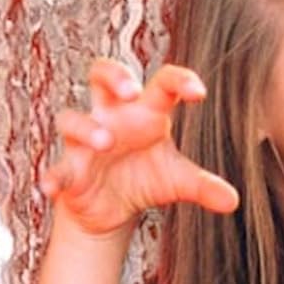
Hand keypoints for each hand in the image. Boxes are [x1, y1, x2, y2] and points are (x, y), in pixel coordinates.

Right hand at [40, 60, 239, 235]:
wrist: (113, 207)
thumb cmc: (148, 177)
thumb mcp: (180, 181)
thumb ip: (204, 186)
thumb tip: (233, 201)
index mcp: (146, 112)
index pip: (162, 83)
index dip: (179, 80)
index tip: (199, 92)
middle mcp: (112, 117)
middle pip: (102, 75)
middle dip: (113, 75)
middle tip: (131, 90)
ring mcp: (85, 141)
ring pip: (73, 119)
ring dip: (87, 128)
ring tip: (107, 141)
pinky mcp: (69, 169)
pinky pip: (55, 168)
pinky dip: (52, 176)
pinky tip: (51, 187)